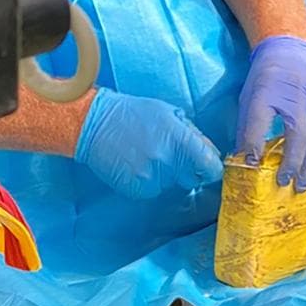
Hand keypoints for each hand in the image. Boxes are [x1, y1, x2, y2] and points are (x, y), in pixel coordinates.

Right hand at [74, 88, 223, 199]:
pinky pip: (150, 191)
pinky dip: (146, 182)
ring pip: (170, 185)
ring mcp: (151, 177)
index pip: (211, 167)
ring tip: (146, 156)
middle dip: (186, 170)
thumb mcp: (171, 114)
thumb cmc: (135, 114)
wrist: (94, 124)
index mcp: (181, 141)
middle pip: (192, 179)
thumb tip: (211, 152)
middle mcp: (168, 161)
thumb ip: (193, 134)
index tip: (207, 168)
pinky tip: (135, 165)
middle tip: (169, 155)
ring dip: (164, 175)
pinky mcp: (134, 189)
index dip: (211, 169)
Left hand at [236, 36, 305, 191]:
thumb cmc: (267, 76)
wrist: (292, 46)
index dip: (257, 145)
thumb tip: (248, 160)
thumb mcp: (249, 97)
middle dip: (294, 164)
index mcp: (268, 90)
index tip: (256, 167)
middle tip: (290, 184)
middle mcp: (296, 94)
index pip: (260, 121)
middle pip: (298, 135)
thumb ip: (249, 128)